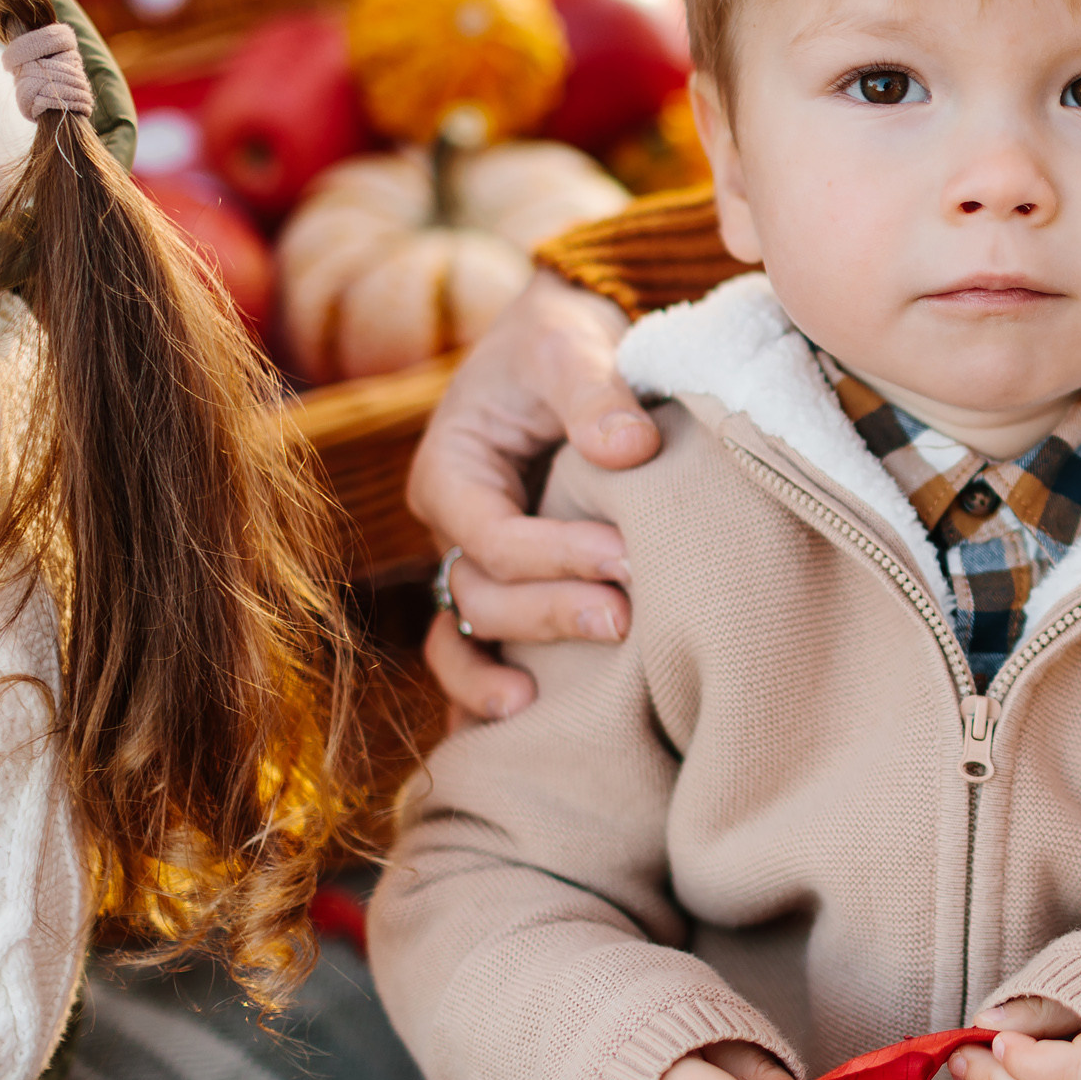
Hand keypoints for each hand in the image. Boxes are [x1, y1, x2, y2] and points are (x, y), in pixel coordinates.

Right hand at [410, 271, 652, 721]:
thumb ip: (596, 391)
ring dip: (497, 674)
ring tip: (540, 708)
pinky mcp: (515, 583)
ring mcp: (479, 562)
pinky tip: (519, 740)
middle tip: (625, 619)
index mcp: (452, 470)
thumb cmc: (563, 339)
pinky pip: (486, 650)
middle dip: (545, 614)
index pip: (489, 533)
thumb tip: (628, 449)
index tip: (625, 555)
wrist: (572, 343)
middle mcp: (456, 526)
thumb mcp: (570, 345)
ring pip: (469, 636)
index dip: (549, 554)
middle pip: (479, 595)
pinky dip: (487, 695)